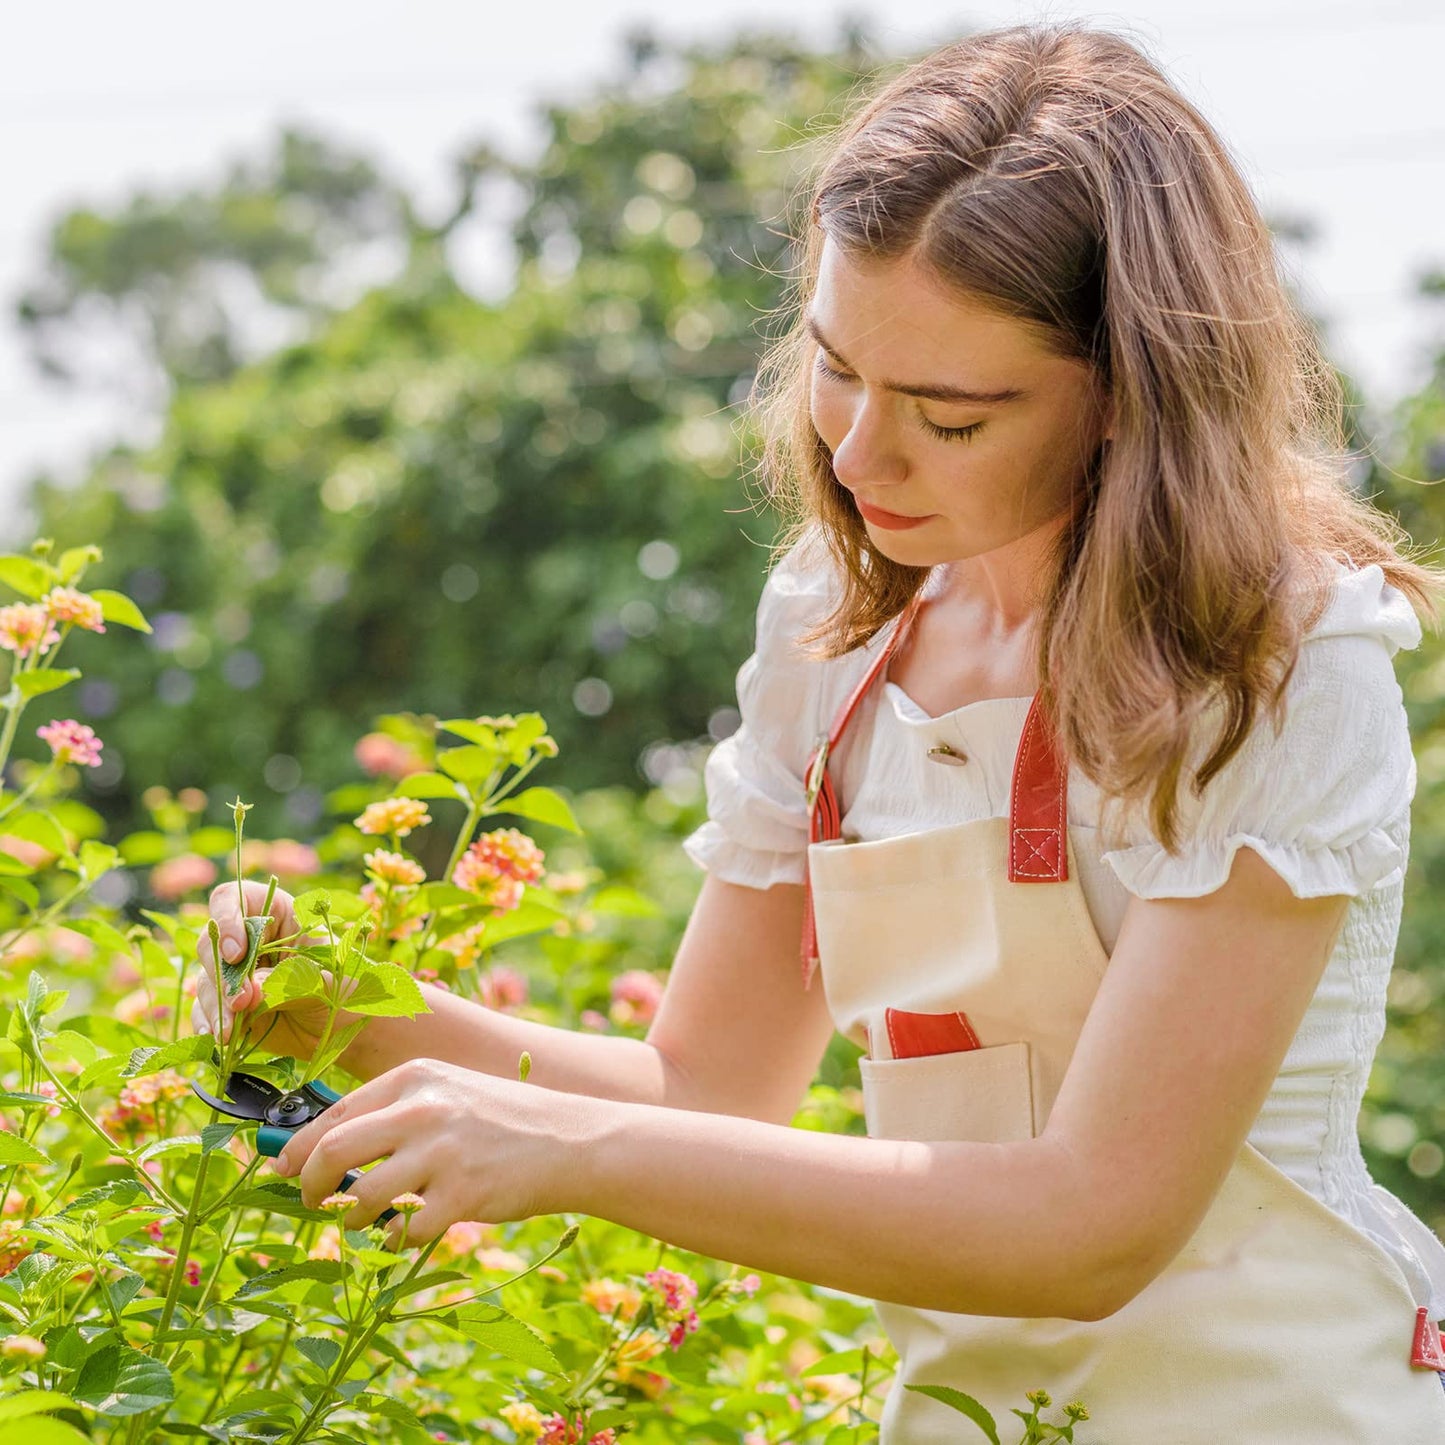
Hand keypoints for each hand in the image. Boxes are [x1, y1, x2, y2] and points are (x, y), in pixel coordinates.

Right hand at [191, 879, 339, 1060]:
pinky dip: (208, 1022)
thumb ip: (289, 981)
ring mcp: (235, 971)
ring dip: (215, 1004)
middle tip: (242, 1001)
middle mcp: (249, 938)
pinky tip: (216, 1036)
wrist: (340, 1026)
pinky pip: (204, 1007)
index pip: (233, 898)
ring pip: (207, 978)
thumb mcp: (325, 979)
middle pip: (210, 942)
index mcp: (275, 913)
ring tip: (229, 1031)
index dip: (226, 919)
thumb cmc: (342, 988)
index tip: (235, 953)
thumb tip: (249, 989)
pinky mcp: (226, 1001)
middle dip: (223, 974)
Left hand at [272, 1057, 589, 1243]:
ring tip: (362, 1221)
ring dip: (351, 1218)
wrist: (568, 1140)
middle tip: (310, 1203)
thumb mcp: (447, 1093)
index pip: (332, 1114)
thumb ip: (392, 1113)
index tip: (279, 1172)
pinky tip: (405, 1231)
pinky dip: (395, 1239)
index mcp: (414, 1078)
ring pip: (362, 1198)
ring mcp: (443, 1152)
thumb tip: (318, 1149)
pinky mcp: (463, 1194)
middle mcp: (424, 1109)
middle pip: (332, 1151)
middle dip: (309, 1186)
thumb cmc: (499, 1119)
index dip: (294, 1149)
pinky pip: (404, 1230)